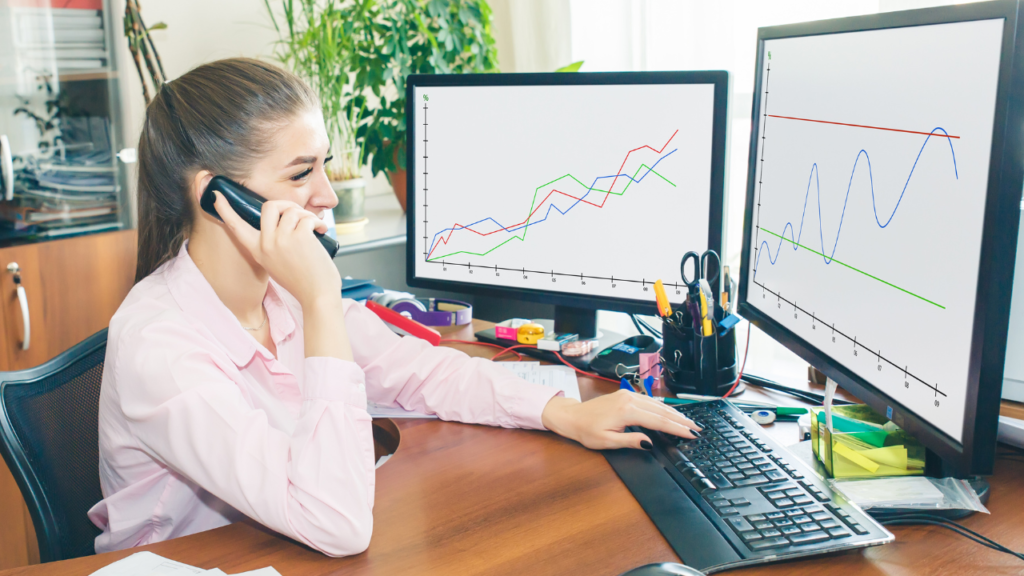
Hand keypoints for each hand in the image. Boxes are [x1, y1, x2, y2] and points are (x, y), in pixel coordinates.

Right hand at [213, 192, 340, 306]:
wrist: (317, 296)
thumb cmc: (302, 280)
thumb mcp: (276, 264)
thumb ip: (272, 246)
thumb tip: (281, 222)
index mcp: (258, 251)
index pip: (236, 227)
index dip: (225, 209)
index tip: (216, 195)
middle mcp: (266, 244)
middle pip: (269, 206)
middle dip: (286, 204)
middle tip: (299, 214)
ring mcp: (282, 240)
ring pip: (292, 210)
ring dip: (307, 215)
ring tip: (314, 228)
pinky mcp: (300, 237)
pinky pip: (307, 218)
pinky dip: (317, 222)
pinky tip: (321, 231)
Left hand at [540, 390, 701, 449]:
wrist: (572, 416)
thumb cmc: (586, 430)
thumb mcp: (607, 441)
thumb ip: (630, 441)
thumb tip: (649, 443)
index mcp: (626, 410)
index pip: (658, 421)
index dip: (676, 429)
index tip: (691, 434)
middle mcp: (630, 399)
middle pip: (661, 411)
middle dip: (681, 420)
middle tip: (697, 429)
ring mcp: (628, 395)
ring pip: (657, 404)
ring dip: (674, 413)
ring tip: (689, 422)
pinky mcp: (626, 395)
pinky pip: (650, 401)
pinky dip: (663, 408)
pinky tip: (671, 413)